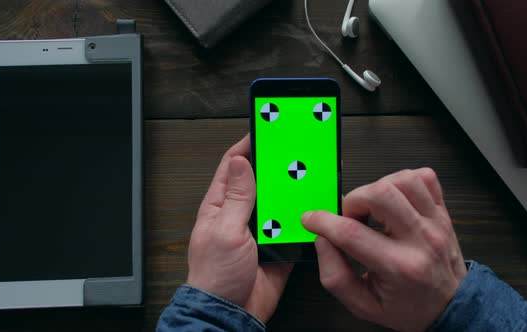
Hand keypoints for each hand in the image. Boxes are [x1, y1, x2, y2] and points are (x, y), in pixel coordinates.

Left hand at [186, 134, 292, 322]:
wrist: (231, 313)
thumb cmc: (216, 276)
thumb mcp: (225, 231)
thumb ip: (237, 197)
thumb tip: (241, 163)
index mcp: (220, 205)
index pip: (233, 166)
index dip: (247, 146)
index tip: (264, 129)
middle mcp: (240, 214)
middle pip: (260, 180)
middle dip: (275, 165)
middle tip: (292, 149)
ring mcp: (259, 229)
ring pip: (278, 200)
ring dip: (290, 190)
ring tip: (305, 174)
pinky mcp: (277, 244)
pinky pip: (292, 224)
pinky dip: (301, 216)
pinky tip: (310, 208)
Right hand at [302, 168, 465, 331]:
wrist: (451, 307)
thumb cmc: (407, 307)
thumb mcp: (363, 306)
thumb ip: (335, 275)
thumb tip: (322, 239)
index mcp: (399, 268)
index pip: (352, 233)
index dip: (323, 221)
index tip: (311, 219)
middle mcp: (421, 240)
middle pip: (381, 195)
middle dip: (354, 200)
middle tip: (350, 217)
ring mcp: (435, 222)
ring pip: (403, 180)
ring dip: (378, 187)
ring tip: (372, 208)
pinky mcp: (443, 211)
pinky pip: (425, 177)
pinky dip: (403, 181)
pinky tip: (395, 199)